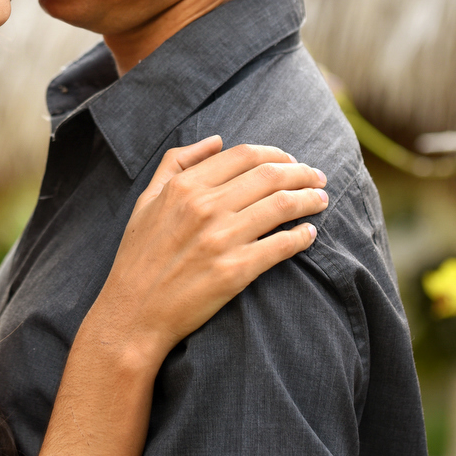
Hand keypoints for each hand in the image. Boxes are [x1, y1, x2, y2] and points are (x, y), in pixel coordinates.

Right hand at [87, 136, 328, 369]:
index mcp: (185, 186)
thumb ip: (176, 162)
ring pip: (282, 206)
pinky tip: (309, 234)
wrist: (133, 314)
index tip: (292, 161)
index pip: (244, 156)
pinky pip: (281, 246)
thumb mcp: (146, 200)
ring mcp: (221, 239)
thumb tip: (216, 141)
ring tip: (322, 200)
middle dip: (302, 173)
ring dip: (309, 199)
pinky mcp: (235, 271)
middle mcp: (205, 207)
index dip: (276, 154)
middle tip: (319, 178)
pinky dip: (302, 236)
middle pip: (270, 176)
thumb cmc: (138, 257)